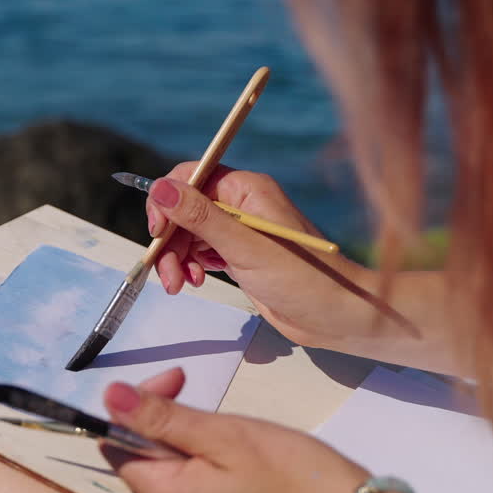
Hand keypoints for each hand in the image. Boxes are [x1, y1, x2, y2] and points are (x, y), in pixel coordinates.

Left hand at [101, 369, 367, 492]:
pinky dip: (202, 469)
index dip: (136, 408)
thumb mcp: (225, 435)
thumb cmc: (293, 474)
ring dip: (184, 444)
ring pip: (169, 478)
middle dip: (162, 422)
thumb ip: (162, 418)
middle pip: (142, 464)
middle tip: (198, 392)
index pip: (118, 447)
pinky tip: (236, 457)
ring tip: (226, 427)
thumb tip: (107, 397)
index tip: (177, 380)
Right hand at [146, 162, 367, 348]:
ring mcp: (239, 231)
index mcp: (246, 189)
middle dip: (170, 240)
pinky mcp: (238, 255)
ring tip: (181, 284)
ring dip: (176, 257)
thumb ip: (200, 218)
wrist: (335, 315)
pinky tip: (196, 281)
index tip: (157, 232)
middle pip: (184, 210)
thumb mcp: (244, 247)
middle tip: (168, 274)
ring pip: (188, 234)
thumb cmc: (302, 278)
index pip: (191, 178)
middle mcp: (241, 204)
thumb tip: (160, 188)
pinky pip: (201, 252)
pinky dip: (191, 266)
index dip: (167, 202)